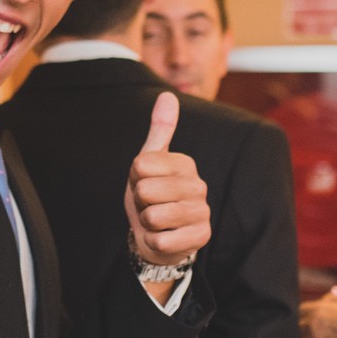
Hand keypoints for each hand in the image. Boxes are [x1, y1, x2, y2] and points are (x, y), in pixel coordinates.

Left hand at [124, 93, 209, 266]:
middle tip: (150, 205)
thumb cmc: (152, 196)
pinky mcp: (201, 238)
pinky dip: (154, 242)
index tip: (144, 183)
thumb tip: (167, 95)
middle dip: (140, 202)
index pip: (140, 165)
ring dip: (147, 223)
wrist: (158, 236)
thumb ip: (159, 130)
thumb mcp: (149, 162)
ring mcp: (202, 213)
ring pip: (153, 216)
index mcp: (185, 164)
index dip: (134, 178)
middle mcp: (199, 186)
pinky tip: (164, 237)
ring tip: (157, 221)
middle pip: (145, 190)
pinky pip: (161, 240)